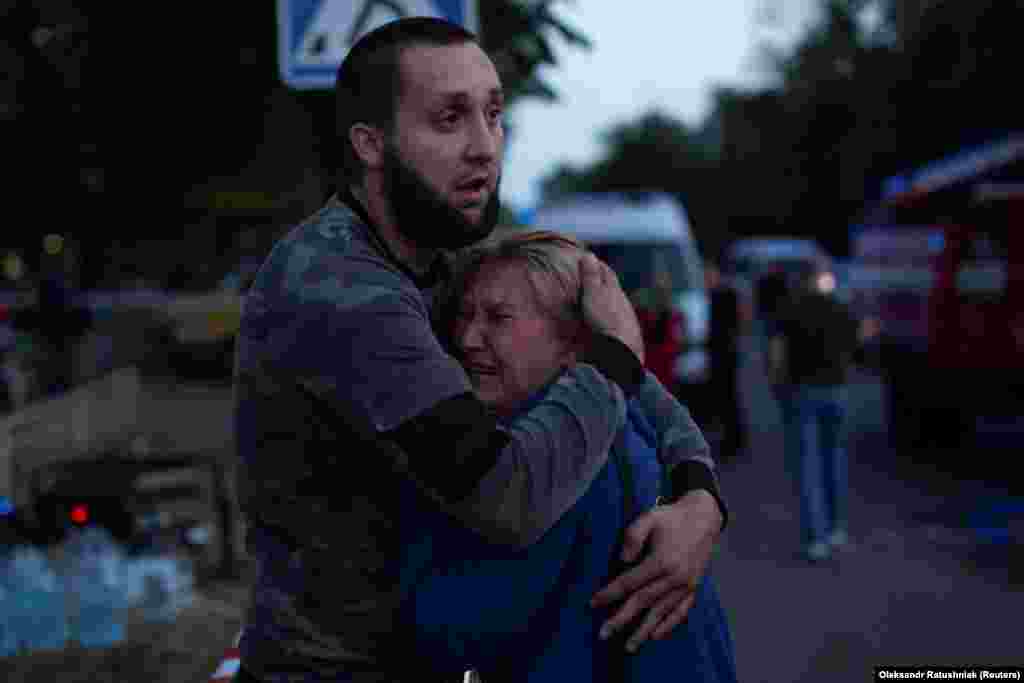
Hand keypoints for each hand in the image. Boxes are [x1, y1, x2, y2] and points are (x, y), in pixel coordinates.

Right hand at [579, 253, 644, 363]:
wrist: (622, 347)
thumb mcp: (593, 294)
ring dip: (610, 298)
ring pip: (618, 302)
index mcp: (614, 290)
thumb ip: (591, 276)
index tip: (591, 259)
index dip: (599, 265)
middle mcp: (623, 301)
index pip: (607, 273)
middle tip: (596, 275)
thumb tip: (589, 255)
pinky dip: (612, 313)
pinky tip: (609, 318)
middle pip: (614, 287)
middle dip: (605, 280)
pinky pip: (619, 317)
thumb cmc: (605, 319)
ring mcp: (627, 316)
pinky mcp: (627, 331)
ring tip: (600, 297)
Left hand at [590, 490, 721, 651]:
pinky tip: (655, 636)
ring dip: (643, 631)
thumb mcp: (649, 518)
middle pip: (642, 602)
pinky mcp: (694, 588)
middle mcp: (674, 577)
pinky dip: (668, 626)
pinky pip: (681, 612)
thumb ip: (632, 537)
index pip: (629, 582)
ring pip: (661, 612)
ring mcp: (686, 585)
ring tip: (629, 647)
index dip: (610, 594)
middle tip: (603, 634)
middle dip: (621, 619)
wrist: (704, 517)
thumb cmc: (671, 518)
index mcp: (661, 561)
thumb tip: (622, 561)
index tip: (592, 603)